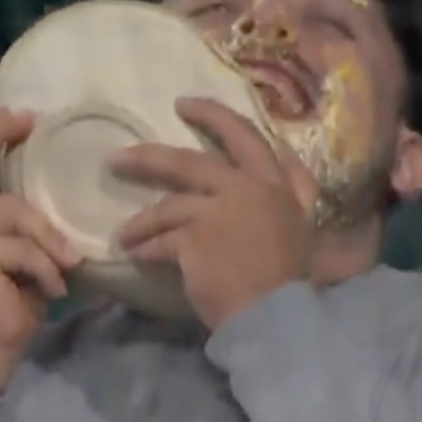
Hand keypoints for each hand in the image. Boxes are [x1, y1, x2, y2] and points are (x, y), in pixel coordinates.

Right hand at [0, 108, 80, 390]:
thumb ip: (31, 217)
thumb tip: (72, 188)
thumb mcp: (26, 246)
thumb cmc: (11, 296)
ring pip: (15, 209)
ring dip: (49, 238)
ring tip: (68, 263)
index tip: (29, 117)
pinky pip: (22, 248)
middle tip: (30, 123)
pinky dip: (46, 268)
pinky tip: (55, 289)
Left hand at [109, 97, 318, 329]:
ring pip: (167, 206)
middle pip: (190, 162)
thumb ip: (293, 192)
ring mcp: (219, 211)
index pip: (248, 137)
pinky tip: (135, 256)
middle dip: (150, 158)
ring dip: (140, 222)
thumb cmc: (291, 280)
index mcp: (278, 187)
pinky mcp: (194, 238)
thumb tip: (289, 161)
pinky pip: (159, 240)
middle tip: (119, 157)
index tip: (185, 104)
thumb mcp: (302, 225)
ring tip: (123, 235)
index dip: (215, 117)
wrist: (279, 317)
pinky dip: (145, 248)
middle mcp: (249, 190)